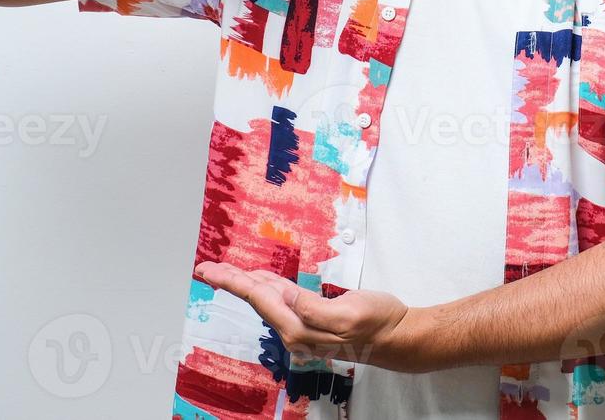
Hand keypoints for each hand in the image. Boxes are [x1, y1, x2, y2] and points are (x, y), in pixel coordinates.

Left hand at [195, 260, 431, 373]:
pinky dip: (266, 290)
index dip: (233, 282)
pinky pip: (281, 304)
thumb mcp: (348, 312)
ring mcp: (303, 329)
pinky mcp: (311, 323)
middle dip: (231, 283)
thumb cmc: (378, 321)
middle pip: (257, 300)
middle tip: (207, 268)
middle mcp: (296, 332)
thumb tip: (282, 296)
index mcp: (301, 328)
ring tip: (225, 272)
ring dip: (245, 285)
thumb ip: (312, 309)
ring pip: (267, 302)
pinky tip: (260, 283)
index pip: (259, 298)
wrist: (397, 336)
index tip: (210, 270)